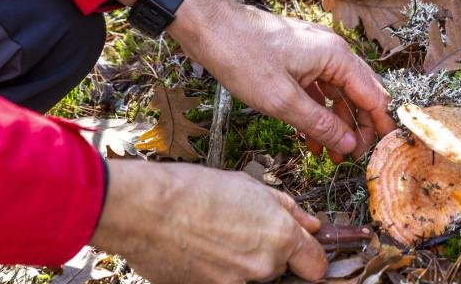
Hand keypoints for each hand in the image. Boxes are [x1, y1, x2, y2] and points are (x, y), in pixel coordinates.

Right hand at [91, 159, 326, 282]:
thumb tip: (311, 225)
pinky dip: (217, 271)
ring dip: (240, 263)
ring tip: (215, 237)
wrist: (144, 210)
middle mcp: (262, 266)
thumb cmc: (194, 191)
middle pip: (278, 269)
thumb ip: (288, 209)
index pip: (315, 266)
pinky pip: (223, 282)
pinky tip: (200, 249)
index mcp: (280, 237)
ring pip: (250, 276)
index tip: (303, 251)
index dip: (309, 256)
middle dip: (268, 253)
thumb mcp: (250, 186)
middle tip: (241, 229)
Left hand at [168, 0, 395, 160]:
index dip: (379, 125)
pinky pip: (318, 89)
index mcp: (336, 56)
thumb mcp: (282, 100)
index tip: (382, 151)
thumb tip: (350, 144)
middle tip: (355, 158)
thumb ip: (319, 124)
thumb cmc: (241, 56)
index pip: (373, 95)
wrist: (207, 27)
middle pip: (359, 94)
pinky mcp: (296, 59)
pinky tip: (313, 138)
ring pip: (338, 94)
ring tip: (334, 156)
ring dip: (338, 124)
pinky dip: (318, 113)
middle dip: (359, 128)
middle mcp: (331, 52)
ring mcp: (314, 54)